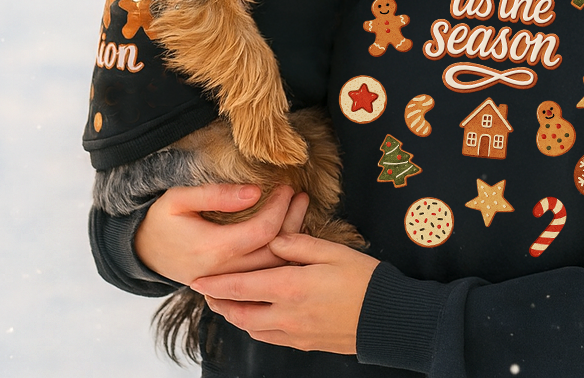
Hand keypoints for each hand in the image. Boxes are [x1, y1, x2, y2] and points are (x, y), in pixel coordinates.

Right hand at [135, 183, 308, 285]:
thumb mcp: (178, 199)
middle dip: (293, 221)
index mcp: (212, 249)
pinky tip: (287, 232)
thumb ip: (215, 194)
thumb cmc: (161, 220)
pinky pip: (263, 275)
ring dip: (291, 240)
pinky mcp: (229, 285)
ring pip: (272, 268)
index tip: (287, 187)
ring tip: (299, 209)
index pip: (261, 231)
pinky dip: (280, 255)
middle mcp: (223, 271)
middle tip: (301, 196)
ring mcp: (227, 282)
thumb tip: (255, 192)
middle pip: (274, 253)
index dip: (280, 208)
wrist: (143, 252)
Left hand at [190, 233, 378, 354]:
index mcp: (291, 287)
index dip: (217, 283)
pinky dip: (255, 327)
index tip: (197, 279)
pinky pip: (270, 337)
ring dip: (235, 316)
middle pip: (240, 313)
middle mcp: (287, 314)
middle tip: (205, 292)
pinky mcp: (305, 343)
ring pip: (252, 329)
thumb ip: (299, 244)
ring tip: (226, 303)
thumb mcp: (333, 251)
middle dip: (219, 303)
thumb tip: (274, 240)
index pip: (242, 286)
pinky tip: (257, 317)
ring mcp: (295, 333)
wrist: (386, 317)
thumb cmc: (363, 279)